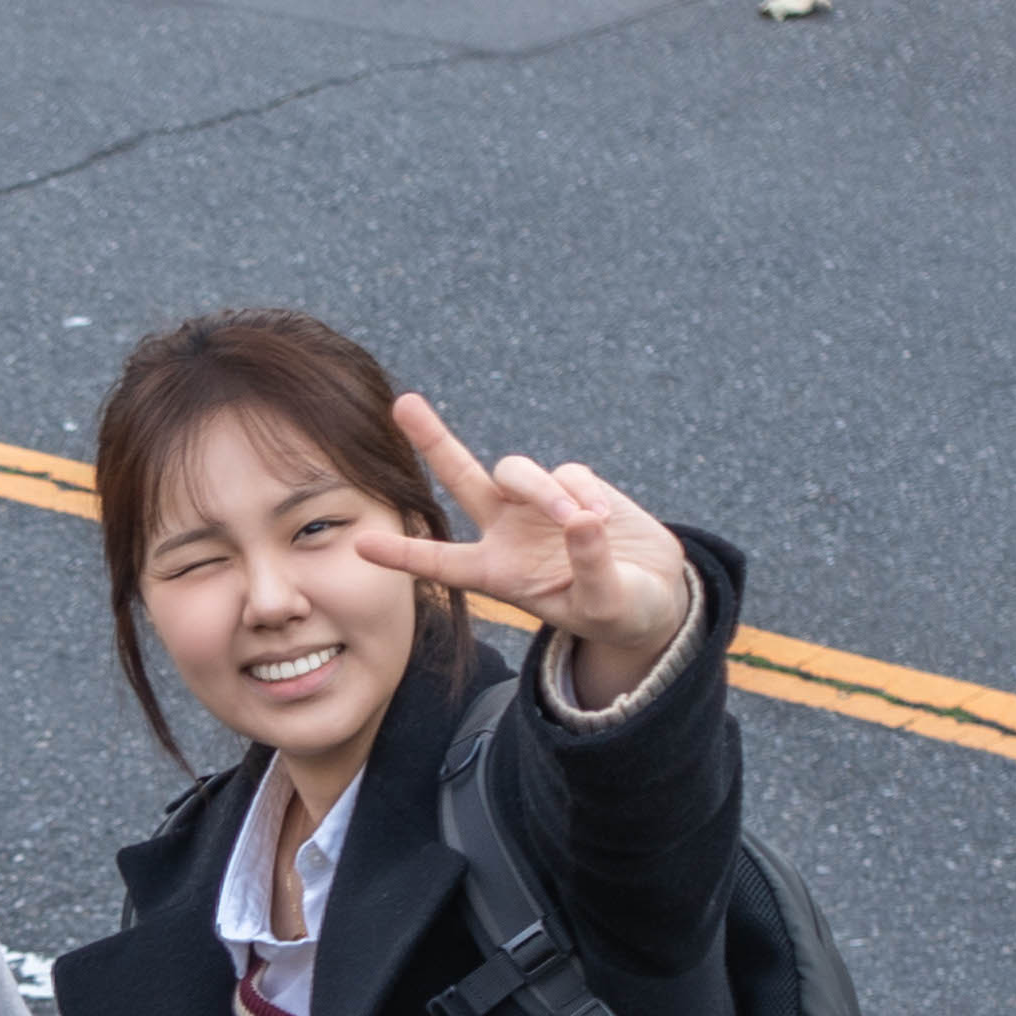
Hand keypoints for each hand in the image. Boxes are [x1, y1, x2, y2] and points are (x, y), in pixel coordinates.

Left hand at [348, 393, 695, 700]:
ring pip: (519, 471)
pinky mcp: (573, 484)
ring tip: (583, 522)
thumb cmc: (619, 612)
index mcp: (498, 574)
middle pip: (461, 477)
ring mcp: (537, 504)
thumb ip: (590, 567)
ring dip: (545, 492)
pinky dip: (584, 494)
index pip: (441, 563)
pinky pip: (567, 474)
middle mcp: (507, 532)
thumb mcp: (605, 604)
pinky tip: (605, 520)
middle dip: (434, 439)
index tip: (360, 543)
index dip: (402, 554)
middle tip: (403, 404)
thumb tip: (580, 519)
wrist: (654, 593)